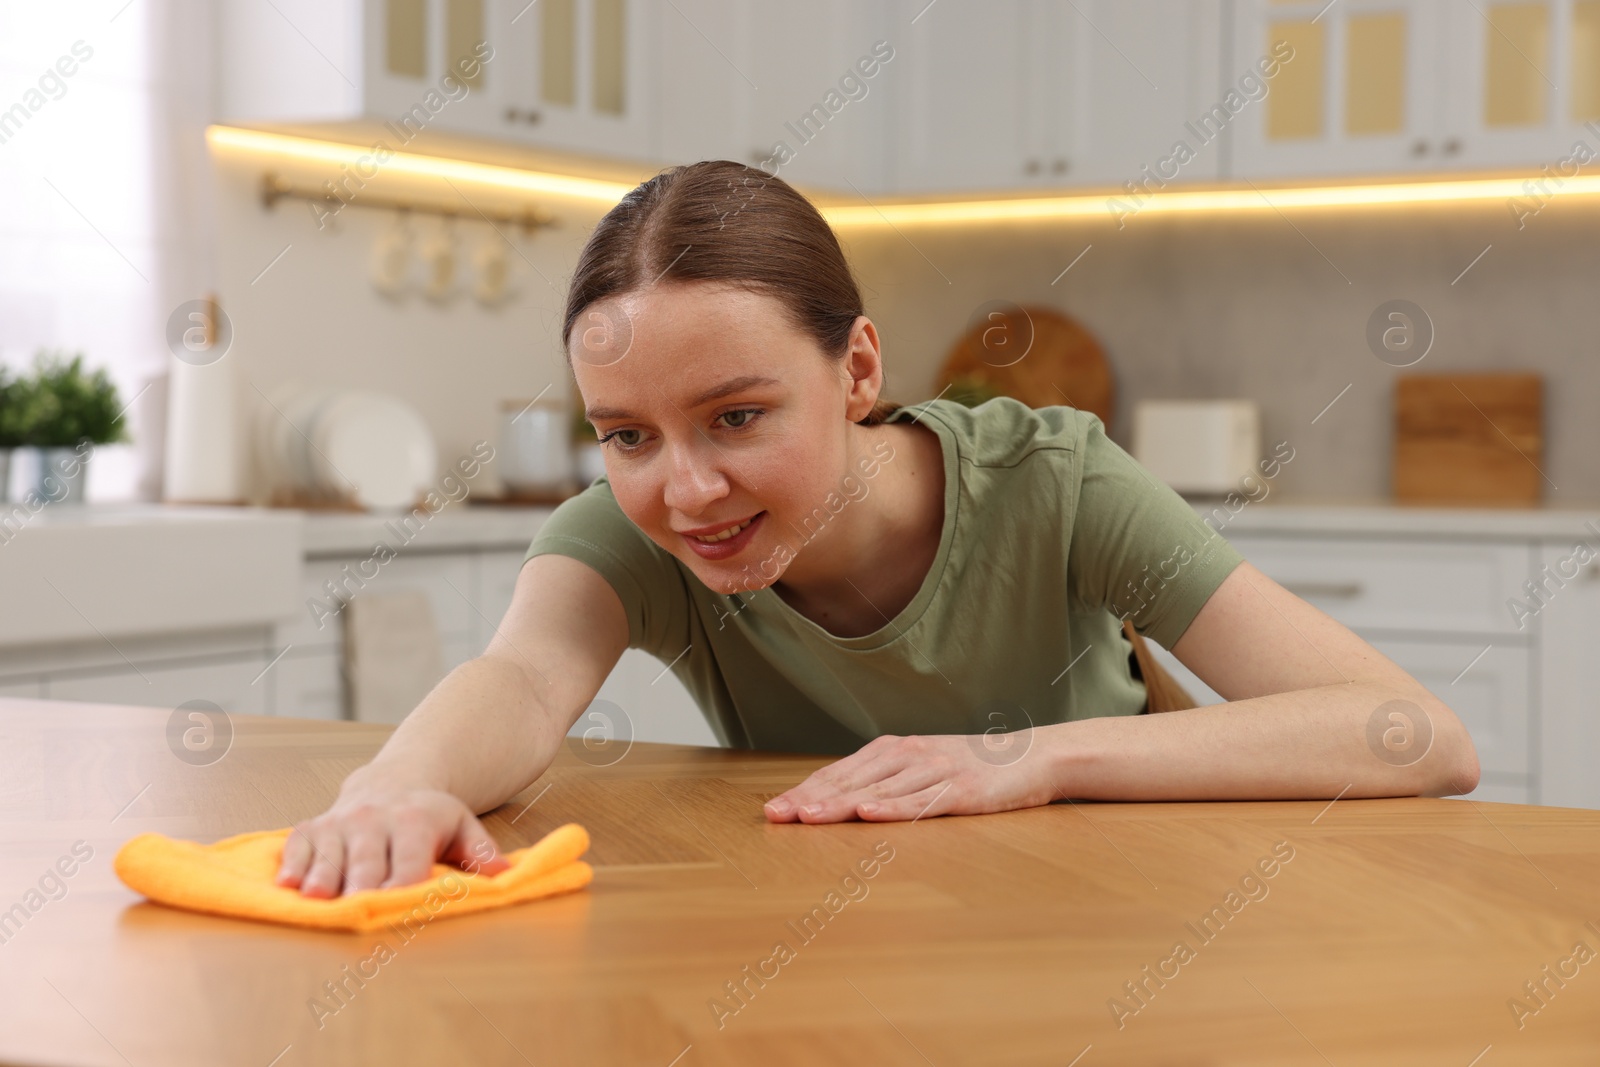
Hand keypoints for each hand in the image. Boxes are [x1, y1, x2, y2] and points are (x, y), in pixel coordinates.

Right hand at [275, 774, 511, 896]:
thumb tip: (502, 875)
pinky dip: (292, 867)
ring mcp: (338, 824)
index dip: (404, 887)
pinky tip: (290, 886)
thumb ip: (481, 850)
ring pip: (328, 857)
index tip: (400, 908)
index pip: (408, 861)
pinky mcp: (310, 828)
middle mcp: (372, 820)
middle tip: (357, 915)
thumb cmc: (428, 815)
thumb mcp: (462, 824)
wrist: (390, 782)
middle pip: (365, 864)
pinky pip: (295, 847)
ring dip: (323, 880)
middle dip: (362, 890)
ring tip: (318, 901)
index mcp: (413, 821)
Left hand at [762, 731, 1060, 823]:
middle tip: (776, 816)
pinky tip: (868, 813)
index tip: (774, 810)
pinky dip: (892, 808)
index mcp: (895, 750)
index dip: (805, 790)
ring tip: (808, 817)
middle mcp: (909, 755)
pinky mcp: (961, 790)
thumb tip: (840, 798)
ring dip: (840, 804)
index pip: (839, 771)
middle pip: (851, 779)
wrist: (1033, 756)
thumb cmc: (972, 766)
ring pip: (879, 791)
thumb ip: (886, 778)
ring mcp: (935, 771)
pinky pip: (921, 801)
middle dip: (810, 798)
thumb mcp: (923, 765)